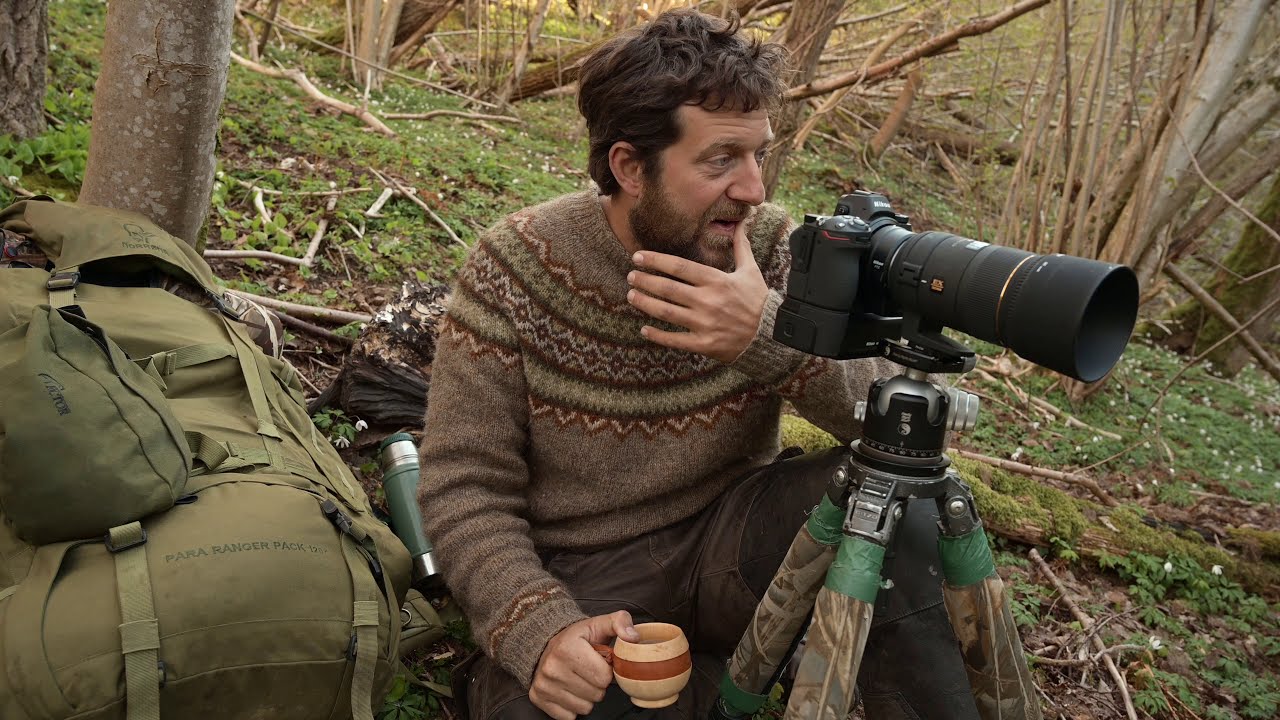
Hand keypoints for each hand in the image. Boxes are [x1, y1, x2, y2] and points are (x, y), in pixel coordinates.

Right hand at [530, 611, 639, 718]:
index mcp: (567, 648)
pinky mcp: (539, 698)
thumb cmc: (576, 638)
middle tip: (589, 671)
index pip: (604, 677)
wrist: (544, 644)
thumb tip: (633, 637)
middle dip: (598, 684)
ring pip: (584, 708)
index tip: (599, 662)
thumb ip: (620, 622)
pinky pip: (569, 717)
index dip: (607, 671)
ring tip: (579, 679)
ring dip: (586, 697)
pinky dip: (572, 706)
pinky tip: (569, 689)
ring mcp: (544, 685)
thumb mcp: (599, 624)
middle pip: (596, 694)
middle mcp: (552, 668)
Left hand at [626, 220, 767, 362]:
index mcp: (716, 280)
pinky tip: (644, 329)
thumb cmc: (758, 300)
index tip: (638, 257)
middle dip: (645, 281)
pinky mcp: (704, 344)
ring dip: (646, 304)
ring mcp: (705, 324)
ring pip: (667, 313)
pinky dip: (658, 335)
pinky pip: (675, 340)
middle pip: (668, 288)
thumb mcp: (751, 270)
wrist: (771, 334)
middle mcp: (708, 301)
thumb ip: (740, 247)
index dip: (656, 261)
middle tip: (630, 276)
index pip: (679, 267)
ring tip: (631, 297)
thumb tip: (742, 222)